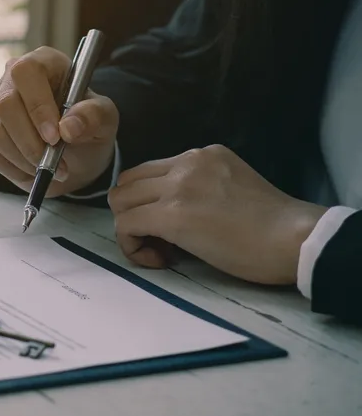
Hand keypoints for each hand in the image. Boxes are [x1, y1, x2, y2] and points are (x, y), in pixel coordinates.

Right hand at [0, 47, 119, 195]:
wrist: (73, 149)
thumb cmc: (86, 125)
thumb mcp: (104, 119)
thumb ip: (93, 117)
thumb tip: (69, 128)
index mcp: (43, 62)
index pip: (26, 73)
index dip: (37, 106)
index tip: (55, 138)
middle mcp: (10, 78)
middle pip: (6, 106)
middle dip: (30, 142)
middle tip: (53, 164)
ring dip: (22, 159)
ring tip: (47, 170)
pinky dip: (11, 169)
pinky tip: (31, 172)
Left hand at [108, 144, 326, 284]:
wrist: (295, 239)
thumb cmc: (271, 226)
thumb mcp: (230, 187)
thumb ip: (197, 189)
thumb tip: (165, 213)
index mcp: (203, 155)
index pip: (149, 173)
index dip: (148, 203)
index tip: (170, 230)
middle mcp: (187, 163)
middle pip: (127, 184)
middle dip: (133, 215)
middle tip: (161, 243)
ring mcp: (178, 186)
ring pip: (120, 202)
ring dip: (131, 230)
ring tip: (161, 252)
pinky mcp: (172, 214)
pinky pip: (125, 225)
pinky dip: (132, 246)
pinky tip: (159, 259)